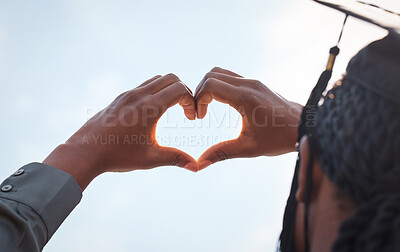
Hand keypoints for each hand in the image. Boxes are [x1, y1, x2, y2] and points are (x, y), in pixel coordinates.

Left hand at [44, 74, 197, 189]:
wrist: (85, 152)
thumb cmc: (117, 156)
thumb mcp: (150, 159)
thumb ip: (175, 158)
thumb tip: (195, 167)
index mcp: (149, 108)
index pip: (180, 90)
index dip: (191, 102)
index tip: (190, 118)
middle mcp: (139, 95)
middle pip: (171, 78)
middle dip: (184, 91)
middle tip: (185, 111)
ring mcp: (128, 94)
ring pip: (157, 79)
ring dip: (169, 89)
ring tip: (171, 109)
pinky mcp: (120, 97)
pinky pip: (144, 85)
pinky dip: (156, 91)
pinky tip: (153, 112)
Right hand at [195, 67, 301, 169]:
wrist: (305, 127)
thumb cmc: (279, 139)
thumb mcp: (249, 148)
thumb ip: (222, 153)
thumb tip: (200, 164)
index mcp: (245, 97)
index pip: (210, 86)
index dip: (198, 100)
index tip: (199, 118)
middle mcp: (248, 84)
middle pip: (211, 75)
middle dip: (199, 92)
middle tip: (200, 113)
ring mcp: (253, 81)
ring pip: (220, 73)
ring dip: (208, 87)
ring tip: (207, 107)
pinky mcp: (256, 83)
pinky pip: (230, 77)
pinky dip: (219, 86)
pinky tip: (220, 104)